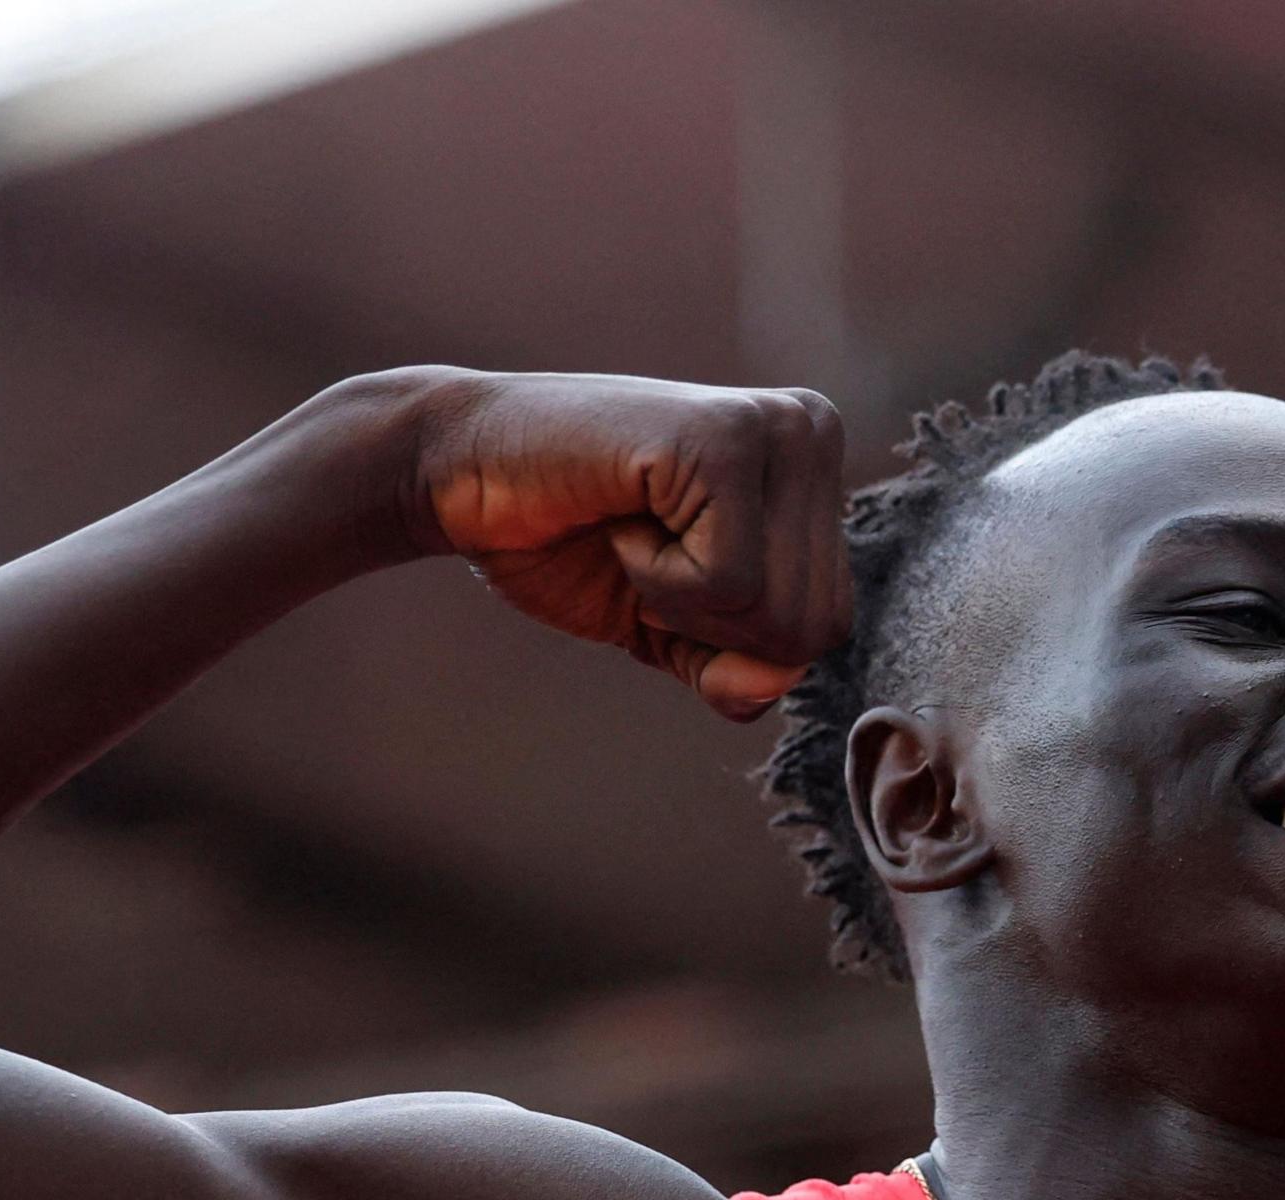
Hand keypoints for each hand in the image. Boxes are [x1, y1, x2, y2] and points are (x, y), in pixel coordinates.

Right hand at [414, 372, 852, 720]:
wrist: (460, 472)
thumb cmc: (565, 540)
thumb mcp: (672, 627)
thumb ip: (735, 669)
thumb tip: (771, 685)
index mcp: (816, 472)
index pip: (825, 626)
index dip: (732, 640)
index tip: (664, 567)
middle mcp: (812, 432)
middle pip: (812, 628)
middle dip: (711, 627)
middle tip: (640, 549)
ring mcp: (777, 428)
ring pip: (777, 612)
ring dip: (680, 600)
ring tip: (632, 529)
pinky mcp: (728, 439)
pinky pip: (731, 585)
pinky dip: (658, 578)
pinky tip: (622, 515)